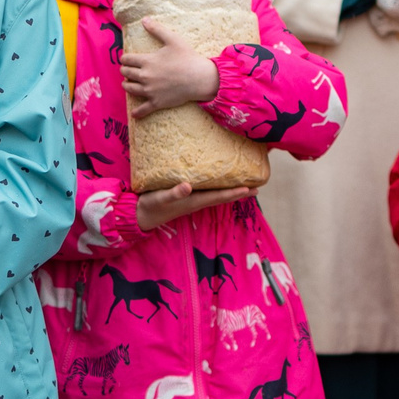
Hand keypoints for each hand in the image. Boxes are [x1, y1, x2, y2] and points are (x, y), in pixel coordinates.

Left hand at [124, 19, 221, 117]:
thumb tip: (144, 20)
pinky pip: (143, 109)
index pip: (127, 60)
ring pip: (130, 89)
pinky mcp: (157, 102)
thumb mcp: (173, 39)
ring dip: (127, 85)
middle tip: (127, 70)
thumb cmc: (187, 58)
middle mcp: (145, 76)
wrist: (199, 78)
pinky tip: (134, 113)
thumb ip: (157, 30)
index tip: (126, 58)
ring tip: (128, 83)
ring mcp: (150, 91)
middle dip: (125, 71)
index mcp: (147, 61)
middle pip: (126, 74)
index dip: (125, 58)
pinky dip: (137, 112)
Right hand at [137, 182, 254, 231]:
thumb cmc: (150, 206)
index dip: (234, 193)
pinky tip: (220, 182)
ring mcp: (192, 200)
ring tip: (246, 186)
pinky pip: (208, 192)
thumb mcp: (160, 198)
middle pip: (223, 197)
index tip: (250, 189)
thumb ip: (174, 193)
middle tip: (257, 188)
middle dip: (239, 193)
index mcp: (193, 201)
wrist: (140, 215)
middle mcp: (196, 201)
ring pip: (217, 195)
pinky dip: (218, 187)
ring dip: (232, 191)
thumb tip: (188, 186)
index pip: (218, 197)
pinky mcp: (187, 197)